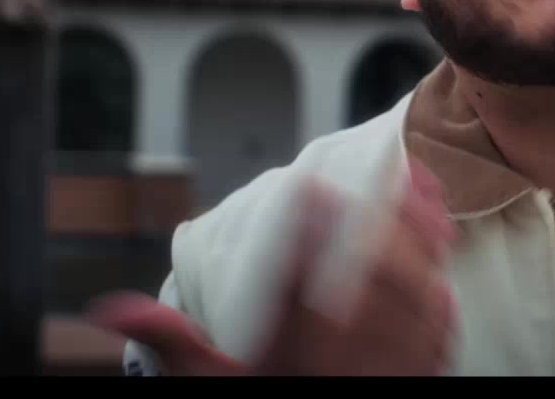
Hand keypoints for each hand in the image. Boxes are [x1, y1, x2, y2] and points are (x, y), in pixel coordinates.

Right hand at [87, 158, 459, 375]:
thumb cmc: (276, 398)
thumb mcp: (216, 384)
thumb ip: (174, 343)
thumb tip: (111, 309)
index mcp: (295, 346)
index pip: (297, 270)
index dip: (305, 220)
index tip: (305, 183)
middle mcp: (347, 353)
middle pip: (369, 268)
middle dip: (376, 217)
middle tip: (377, 176)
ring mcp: (392, 364)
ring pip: (414, 287)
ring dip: (417, 235)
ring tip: (414, 188)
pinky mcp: (423, 375)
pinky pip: (439, 322)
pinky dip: (440, 277)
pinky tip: (443, 245)